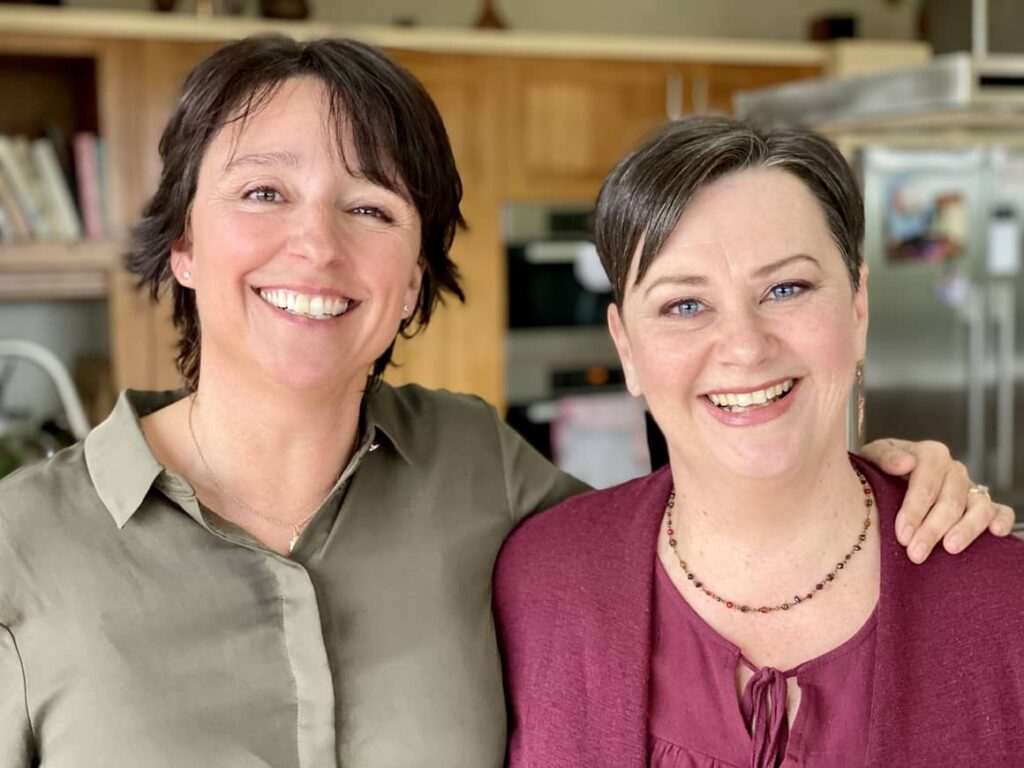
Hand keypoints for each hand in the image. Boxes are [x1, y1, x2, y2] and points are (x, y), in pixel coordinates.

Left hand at [859, 438, 1015, 563]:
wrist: (886, 479)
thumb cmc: (880, 471)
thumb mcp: (873, 458)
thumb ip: (885, 458)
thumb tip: (905, 463)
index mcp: (929, 455)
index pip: (926, 483)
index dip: (914, 510)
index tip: (902, 534)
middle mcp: (953, 470)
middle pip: (949, 501)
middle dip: (932, 529)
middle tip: (916, 553)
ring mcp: (970, 487)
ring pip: (978, 507)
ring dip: (965, 530)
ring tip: (950, 549)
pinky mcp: (982, 504)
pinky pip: (1000, 510)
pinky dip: (1001, 520)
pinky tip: (994, 533)